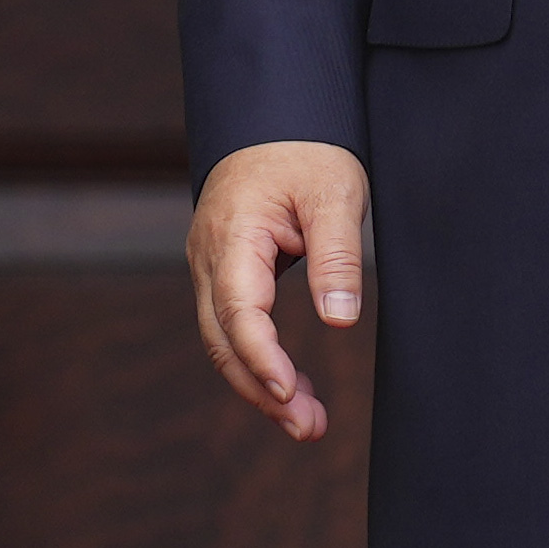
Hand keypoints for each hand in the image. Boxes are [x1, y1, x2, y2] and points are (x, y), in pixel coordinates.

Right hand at [186, 141, 369, 442]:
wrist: (275, 119)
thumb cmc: (305, 152)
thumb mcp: (334, 195)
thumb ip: (336, 257)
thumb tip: (339, 320)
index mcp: (232, 236)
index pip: (239, 312)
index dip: (261, 358)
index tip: (290, 392)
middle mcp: (209, 256)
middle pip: (221, 339)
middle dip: (261, 389)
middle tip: (308, 428)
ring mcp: (211, 266)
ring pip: (223, 340)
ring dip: (259, 384)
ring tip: (307, 423)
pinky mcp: (224, 273)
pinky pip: (232, 326)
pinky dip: (257, 361)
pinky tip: (291, 387)